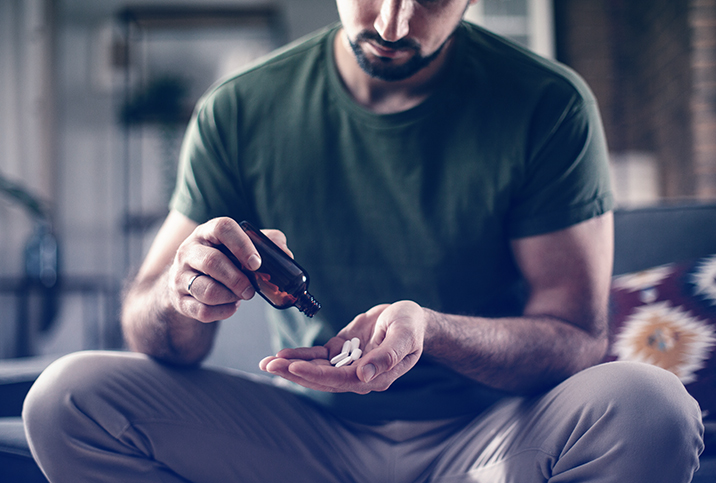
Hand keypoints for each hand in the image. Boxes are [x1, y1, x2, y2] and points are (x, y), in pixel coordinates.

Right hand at [167, 217, 290, 322]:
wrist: (186, 280)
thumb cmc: (221, 259)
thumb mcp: (239, 245)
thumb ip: (265, 243)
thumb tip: (286, 254)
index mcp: (207, 232)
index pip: (222, 228)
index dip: (242, 245)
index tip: (256, 263)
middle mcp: (189, 251)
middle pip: (213, 262)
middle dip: (238, 279)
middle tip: (251, 289)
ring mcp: (180, 276)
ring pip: (207, 290)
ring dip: (230, 296)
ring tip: (240, 295)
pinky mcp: (179, 300)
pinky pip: (203, 311)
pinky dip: (223, 312)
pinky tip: (230, 305)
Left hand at [259, 300, 425, 393]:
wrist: (411, 319)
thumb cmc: (411, 326)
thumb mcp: (404, 336)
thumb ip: (387, 356)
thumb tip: (364, 376)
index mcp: (374, 376)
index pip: (340, 379)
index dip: (316, 374)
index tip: (294, 366)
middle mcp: (358, 375)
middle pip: (322, 378)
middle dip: (294, 372)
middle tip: (269, 365)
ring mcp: (348, 363)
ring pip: (316, 369)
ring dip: (291, 366)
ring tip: (266, 362)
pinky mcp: (342, 351)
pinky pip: (318, 356)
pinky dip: (301, 355)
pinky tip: (282, 354)